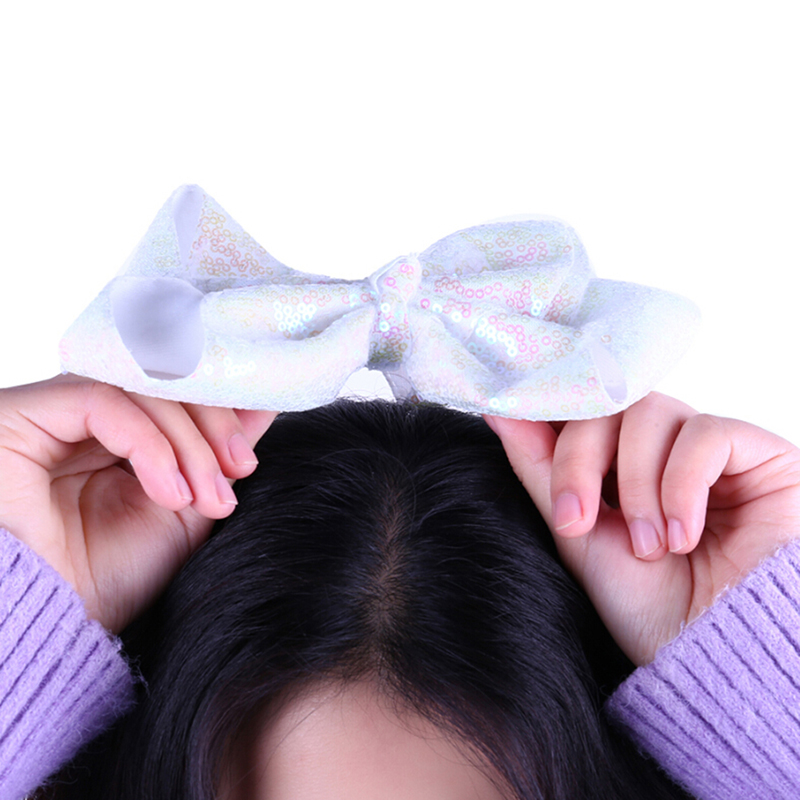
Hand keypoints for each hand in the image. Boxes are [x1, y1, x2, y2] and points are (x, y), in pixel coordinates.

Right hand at [0, 375, 275, 633]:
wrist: (44, 630)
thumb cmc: (102, 581)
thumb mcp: (183, 514)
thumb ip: (216, 459)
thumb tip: (263, 406)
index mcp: (116, 438)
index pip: (177, 393)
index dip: (222, 413)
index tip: (248, 457)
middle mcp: (81, 418)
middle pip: (162, 382)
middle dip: (213, 426)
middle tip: (239, 471)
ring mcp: (51, 413)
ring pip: (139, 388)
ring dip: (189, 442)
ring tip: (203, 498)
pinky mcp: (22, 414)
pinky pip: (103, 401)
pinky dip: (149, 444)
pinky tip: (168, 492)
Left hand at [486, 392, 799, 665]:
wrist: (718, 657)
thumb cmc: (651, 608)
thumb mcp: (578, 536)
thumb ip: (540, 469)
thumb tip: (499, 409)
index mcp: (617, 463)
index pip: (578, 410)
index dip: (546, 416)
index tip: (509, 422)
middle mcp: (661, 448)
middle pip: (606, 406)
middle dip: (579, 463)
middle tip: (579, 524)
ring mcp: (708, 448)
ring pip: (650, 412)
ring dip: (637, 484)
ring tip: (650, 545)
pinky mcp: (757, 453)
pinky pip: (707, 432)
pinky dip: (683, 484)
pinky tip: (685, 535)